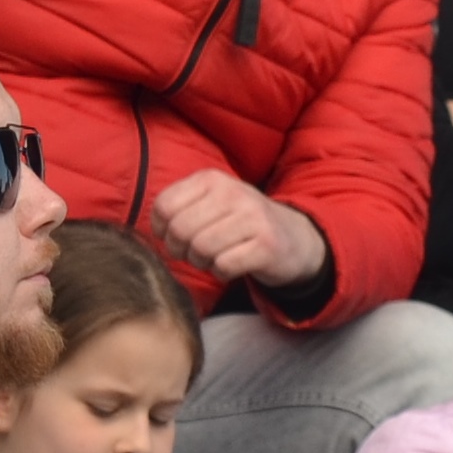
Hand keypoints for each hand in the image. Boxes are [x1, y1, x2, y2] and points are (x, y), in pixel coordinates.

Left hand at [152, 170, 328, 287]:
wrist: (296, 239)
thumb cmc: (243, 224)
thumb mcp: (213, 202)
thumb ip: (182, 207)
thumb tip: (155, 229)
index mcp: (212, 180)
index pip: (165, 206)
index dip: (161, 229)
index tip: (171, 238)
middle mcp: (233, 194)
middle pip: (180, 230)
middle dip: (180, 250)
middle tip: (192, 255)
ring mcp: (252, 220)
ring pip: (201, 249)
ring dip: (202, 263)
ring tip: (212, 260)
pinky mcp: (266, 247)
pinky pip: (224, 266)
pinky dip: (221, 273)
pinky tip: (230, 267)